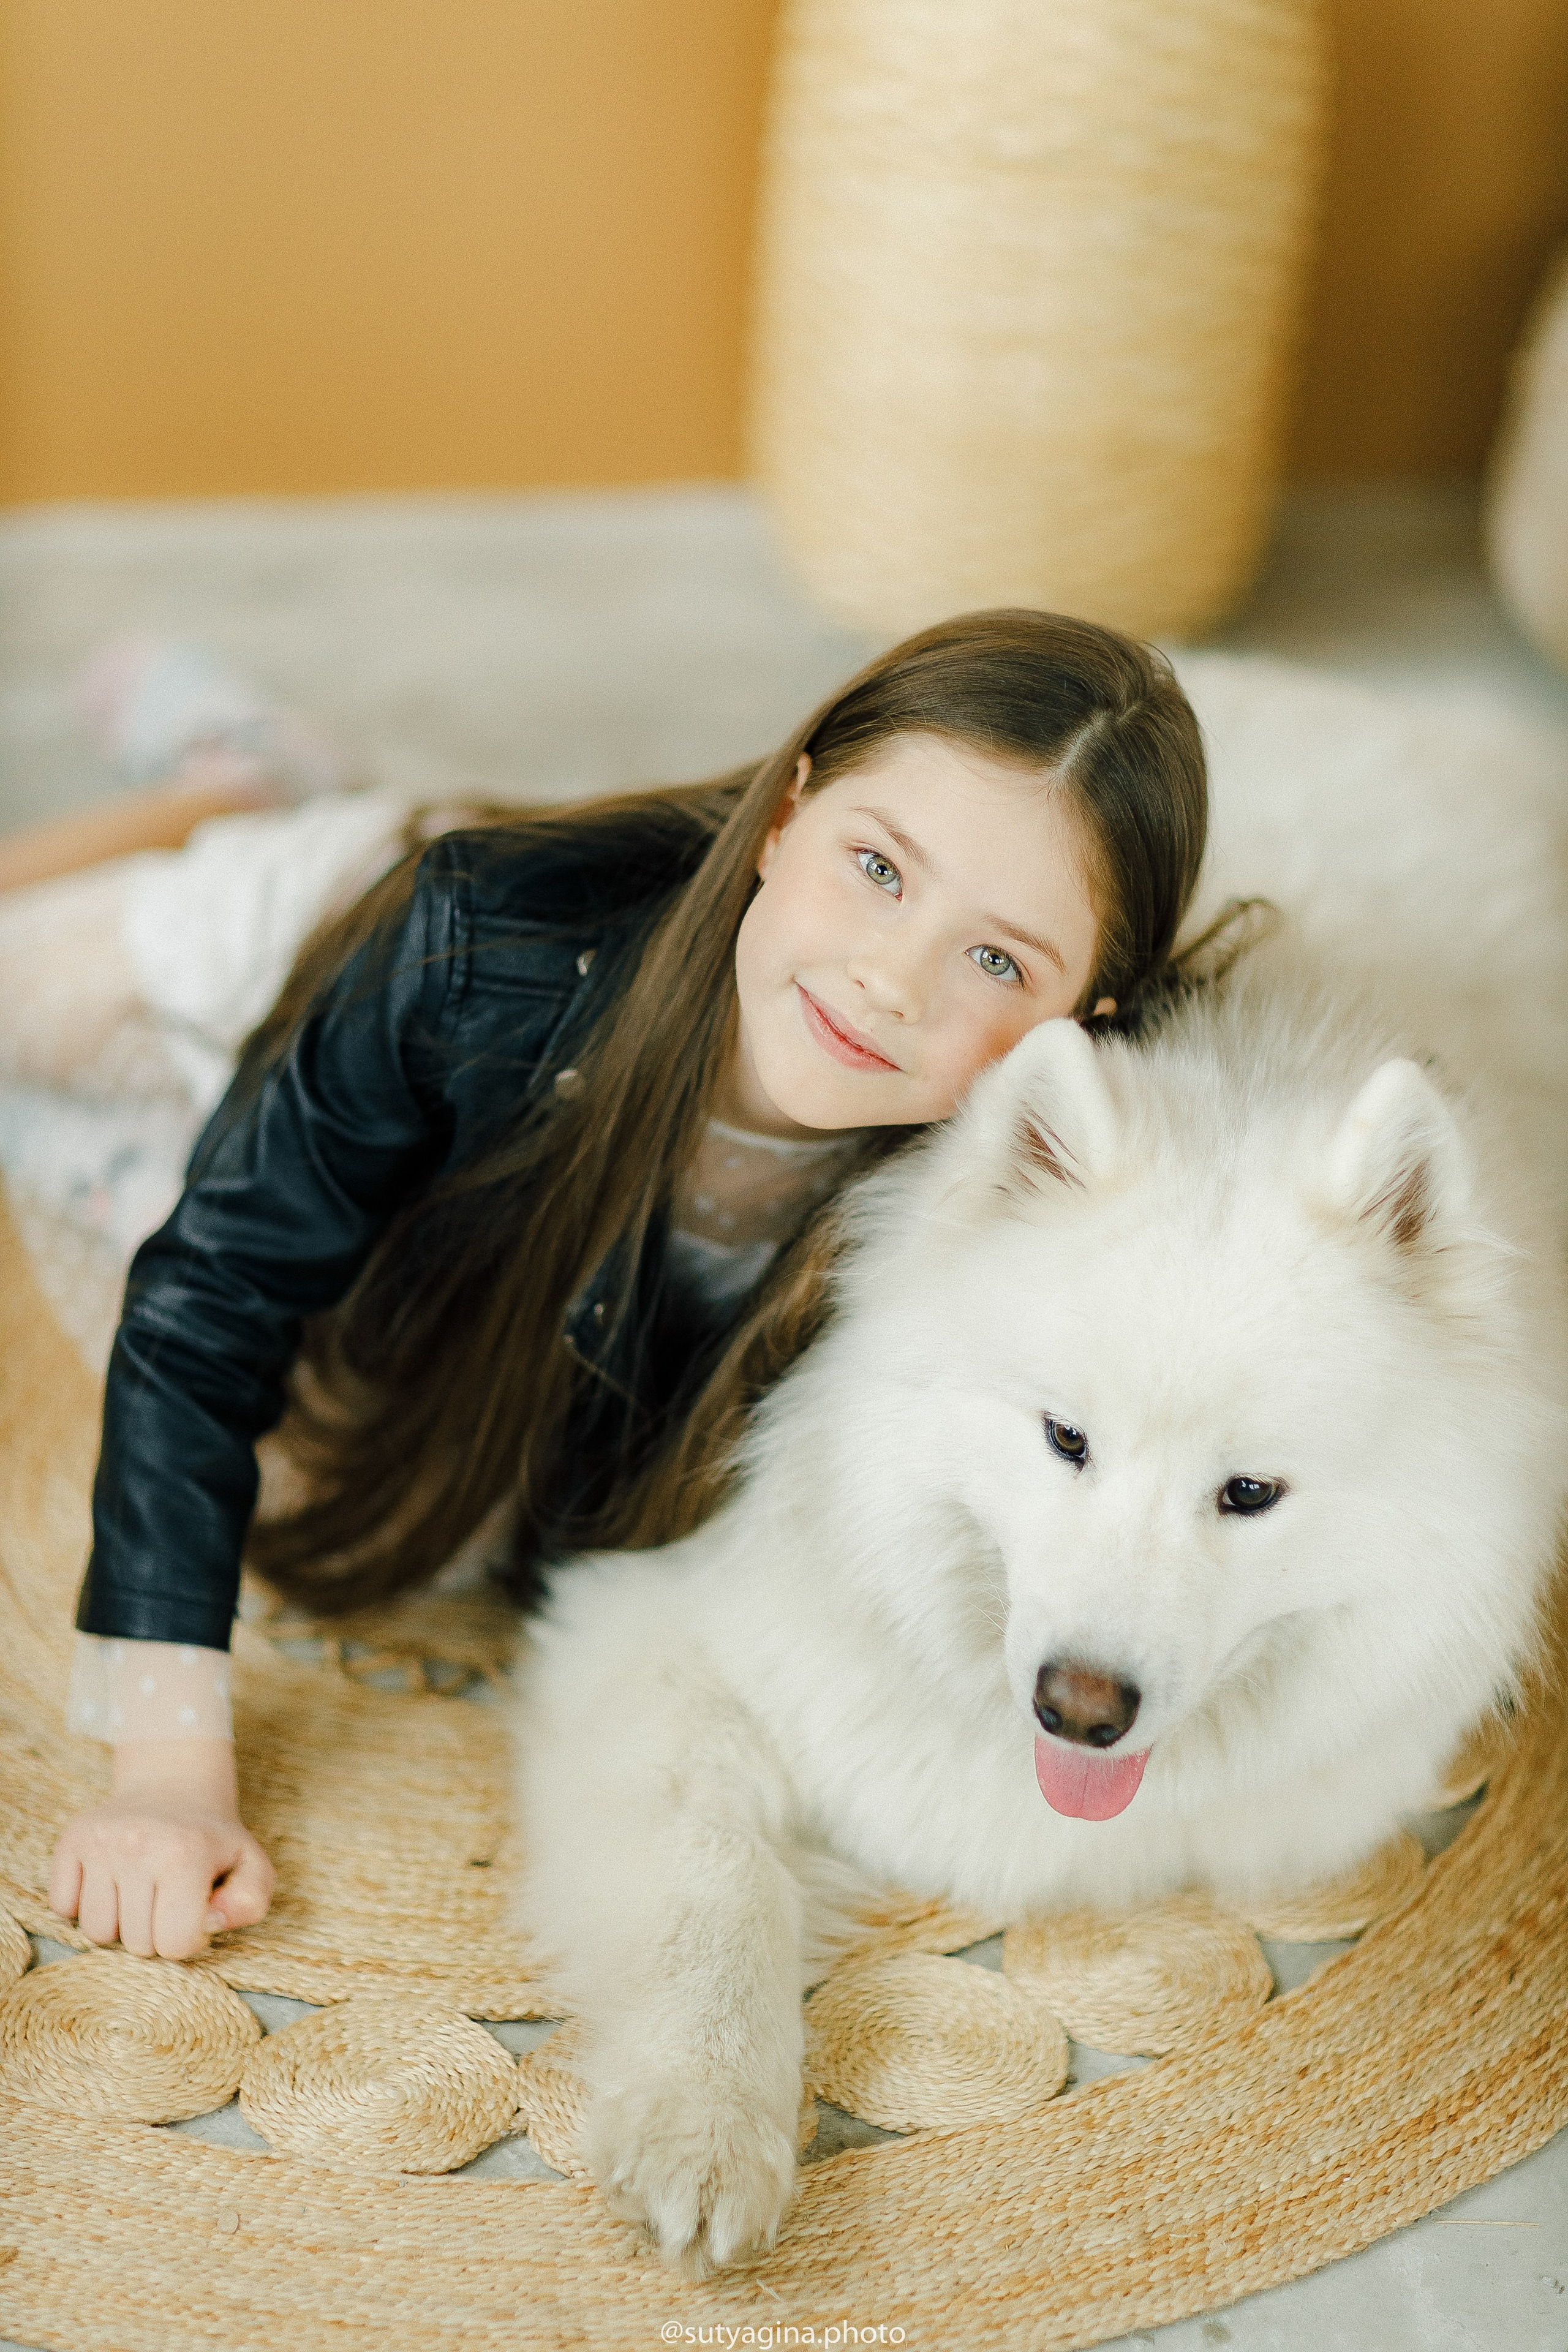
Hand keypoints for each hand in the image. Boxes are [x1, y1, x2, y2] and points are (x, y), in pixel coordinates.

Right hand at [47, 1736, 273, 1960]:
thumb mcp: (251, 1865)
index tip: (193, 1913)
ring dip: (118, 1923)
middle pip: (136, 1944)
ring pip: (95, 1932)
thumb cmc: (212, 1839)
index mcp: (186, 1854)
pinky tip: (111, 1882)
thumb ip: (248, 1903)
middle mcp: (138, 1846)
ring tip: (140, 1891)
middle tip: (167, 1899)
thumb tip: (209, 1924)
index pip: (175, 1943)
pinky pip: (62, 1907)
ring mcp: (101, 1842)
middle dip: (155, 1934)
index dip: (188, 1938)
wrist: (174, 1786)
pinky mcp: (72, 1840)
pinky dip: (82, 1905)